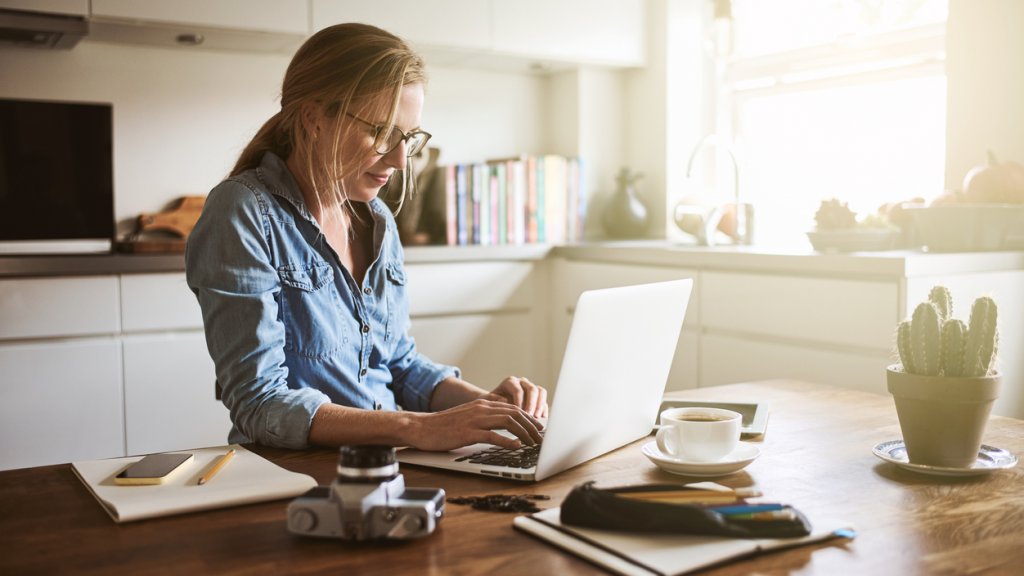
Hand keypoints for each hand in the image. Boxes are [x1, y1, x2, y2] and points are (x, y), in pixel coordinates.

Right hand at [407, 399, 544, 450]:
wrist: (421, 427)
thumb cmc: (443, 425)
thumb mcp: (468, 417)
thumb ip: (485, 417)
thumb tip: (503, 424)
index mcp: (483, 404)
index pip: (513, 408)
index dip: (528, 418)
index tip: (539, 428)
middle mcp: (481, 409)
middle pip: (515, 414)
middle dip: (531, 426)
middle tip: (541, 437)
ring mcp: (475, 420)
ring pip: (508, 422)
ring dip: (524, 433)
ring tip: (533, 444)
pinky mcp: (468, 432)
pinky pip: (492, 436)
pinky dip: (507, 441)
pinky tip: (516, 447)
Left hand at [480, 376, 548, 419]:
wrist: (494, 405)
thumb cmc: (489, 403)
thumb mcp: (487, 401)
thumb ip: (492, 400)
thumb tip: (504, 400)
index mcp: (510, 382)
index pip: (518, 390)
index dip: (520, 401)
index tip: (519, 413)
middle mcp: (522, 383)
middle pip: (531, 389)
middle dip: (532, 403)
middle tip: (530, 416)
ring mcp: (530, 389)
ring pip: (540, 392)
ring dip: (540, 405)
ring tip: (538, 417)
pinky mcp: (536, 397)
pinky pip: (543, 400)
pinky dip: (544, 409)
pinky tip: (542, 419)